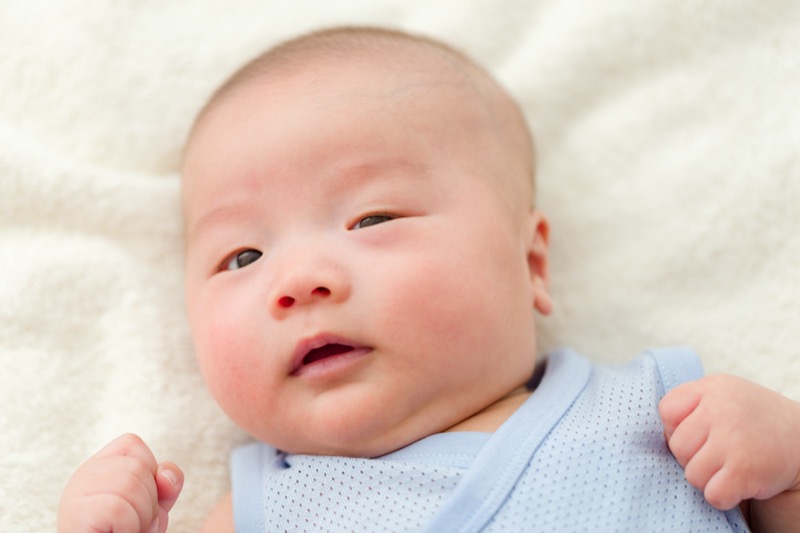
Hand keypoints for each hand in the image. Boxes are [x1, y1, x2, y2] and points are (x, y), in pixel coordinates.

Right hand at [58, 434, 183, 532]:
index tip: (137, 504)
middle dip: (148, 502)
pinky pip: (116, 509)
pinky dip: (127, 527)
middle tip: (132, 525)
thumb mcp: (151, 506)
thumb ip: (164, 485)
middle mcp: (82, 476)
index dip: (148, 476)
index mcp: (99, 468)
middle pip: (136, 467)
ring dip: (140, 517)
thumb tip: (166, 475)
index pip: (133, 444)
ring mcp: (74, 495)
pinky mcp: (75, 516)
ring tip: (125, 531)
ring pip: (129, 485)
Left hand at [659, 374, 799, 510]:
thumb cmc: (753, 421)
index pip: (667, 411)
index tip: (698, 433)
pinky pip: (712, 494)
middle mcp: (722, 409)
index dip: (676, 429)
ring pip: (691, 473)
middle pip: (676, 446)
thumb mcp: (723, 397)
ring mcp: (734, 440)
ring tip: (729, 467)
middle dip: (692, 457)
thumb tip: (660, 433)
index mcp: (713, 387)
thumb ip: (691, 406)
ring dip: (707, 478)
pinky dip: (722, 496)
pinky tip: (738, 483)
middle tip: (717, 454)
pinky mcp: (745, 470)